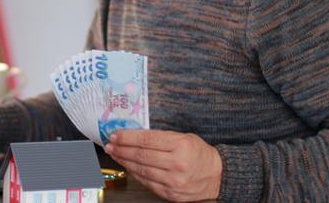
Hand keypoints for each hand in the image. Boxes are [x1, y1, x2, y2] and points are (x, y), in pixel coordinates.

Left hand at [104, 129, 221, 201]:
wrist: (218, 176)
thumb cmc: (200, 154)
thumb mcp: (185, 138)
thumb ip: (162, 137)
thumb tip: (135, 135)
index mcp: (181, 145)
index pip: (147, 140)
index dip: (127, 137)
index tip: (116, 134)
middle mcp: (177, 164)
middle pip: (141, 155)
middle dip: (121, 149)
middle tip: (110, 144)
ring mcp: (173, 181)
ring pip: (141, 170)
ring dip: (124, 161)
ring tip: (115, 154)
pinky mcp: (170, 193)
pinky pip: (147, 182)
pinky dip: (134, 173)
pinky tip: (127, 167)